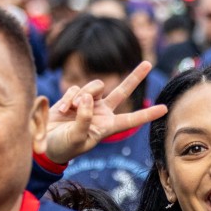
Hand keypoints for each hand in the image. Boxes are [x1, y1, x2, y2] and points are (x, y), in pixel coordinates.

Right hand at [44, 61, 167, 163]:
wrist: (44, 144)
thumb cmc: (64, 147)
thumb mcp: (77, 138)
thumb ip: (84, 118)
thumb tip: (87, 97)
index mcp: (107, 127)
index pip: (132, 120)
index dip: (148, 114)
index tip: (165, 108)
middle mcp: (102, 112)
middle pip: (122, 91)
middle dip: (135, 77)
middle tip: (148, 63)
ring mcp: (89, 103)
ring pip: (94, 86)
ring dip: (82, 95)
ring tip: (69, 111)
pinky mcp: (74, 97)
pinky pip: (76, 88)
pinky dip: (68, 98)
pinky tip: (61, 111)